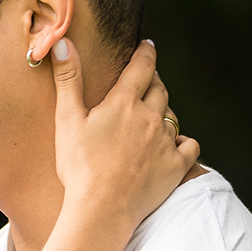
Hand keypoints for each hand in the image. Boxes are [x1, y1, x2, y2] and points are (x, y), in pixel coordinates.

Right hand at [50, 39, 198, 228]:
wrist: (102, 209)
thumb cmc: (79, 166)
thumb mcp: (67, 119)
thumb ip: (68, 79)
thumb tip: (62, 41)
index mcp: (124, 102)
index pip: (142, 66)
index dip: (145, 52)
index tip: (147, 46)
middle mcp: (150, 117)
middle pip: (160, 88)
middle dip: (153, 81)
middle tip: (146, 81)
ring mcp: (165, 142)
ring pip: (172, 116)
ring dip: (163, 112)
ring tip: (153, 116)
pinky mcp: (176, 166)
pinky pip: (189, 145)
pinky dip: (183, 141)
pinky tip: (175, 144)